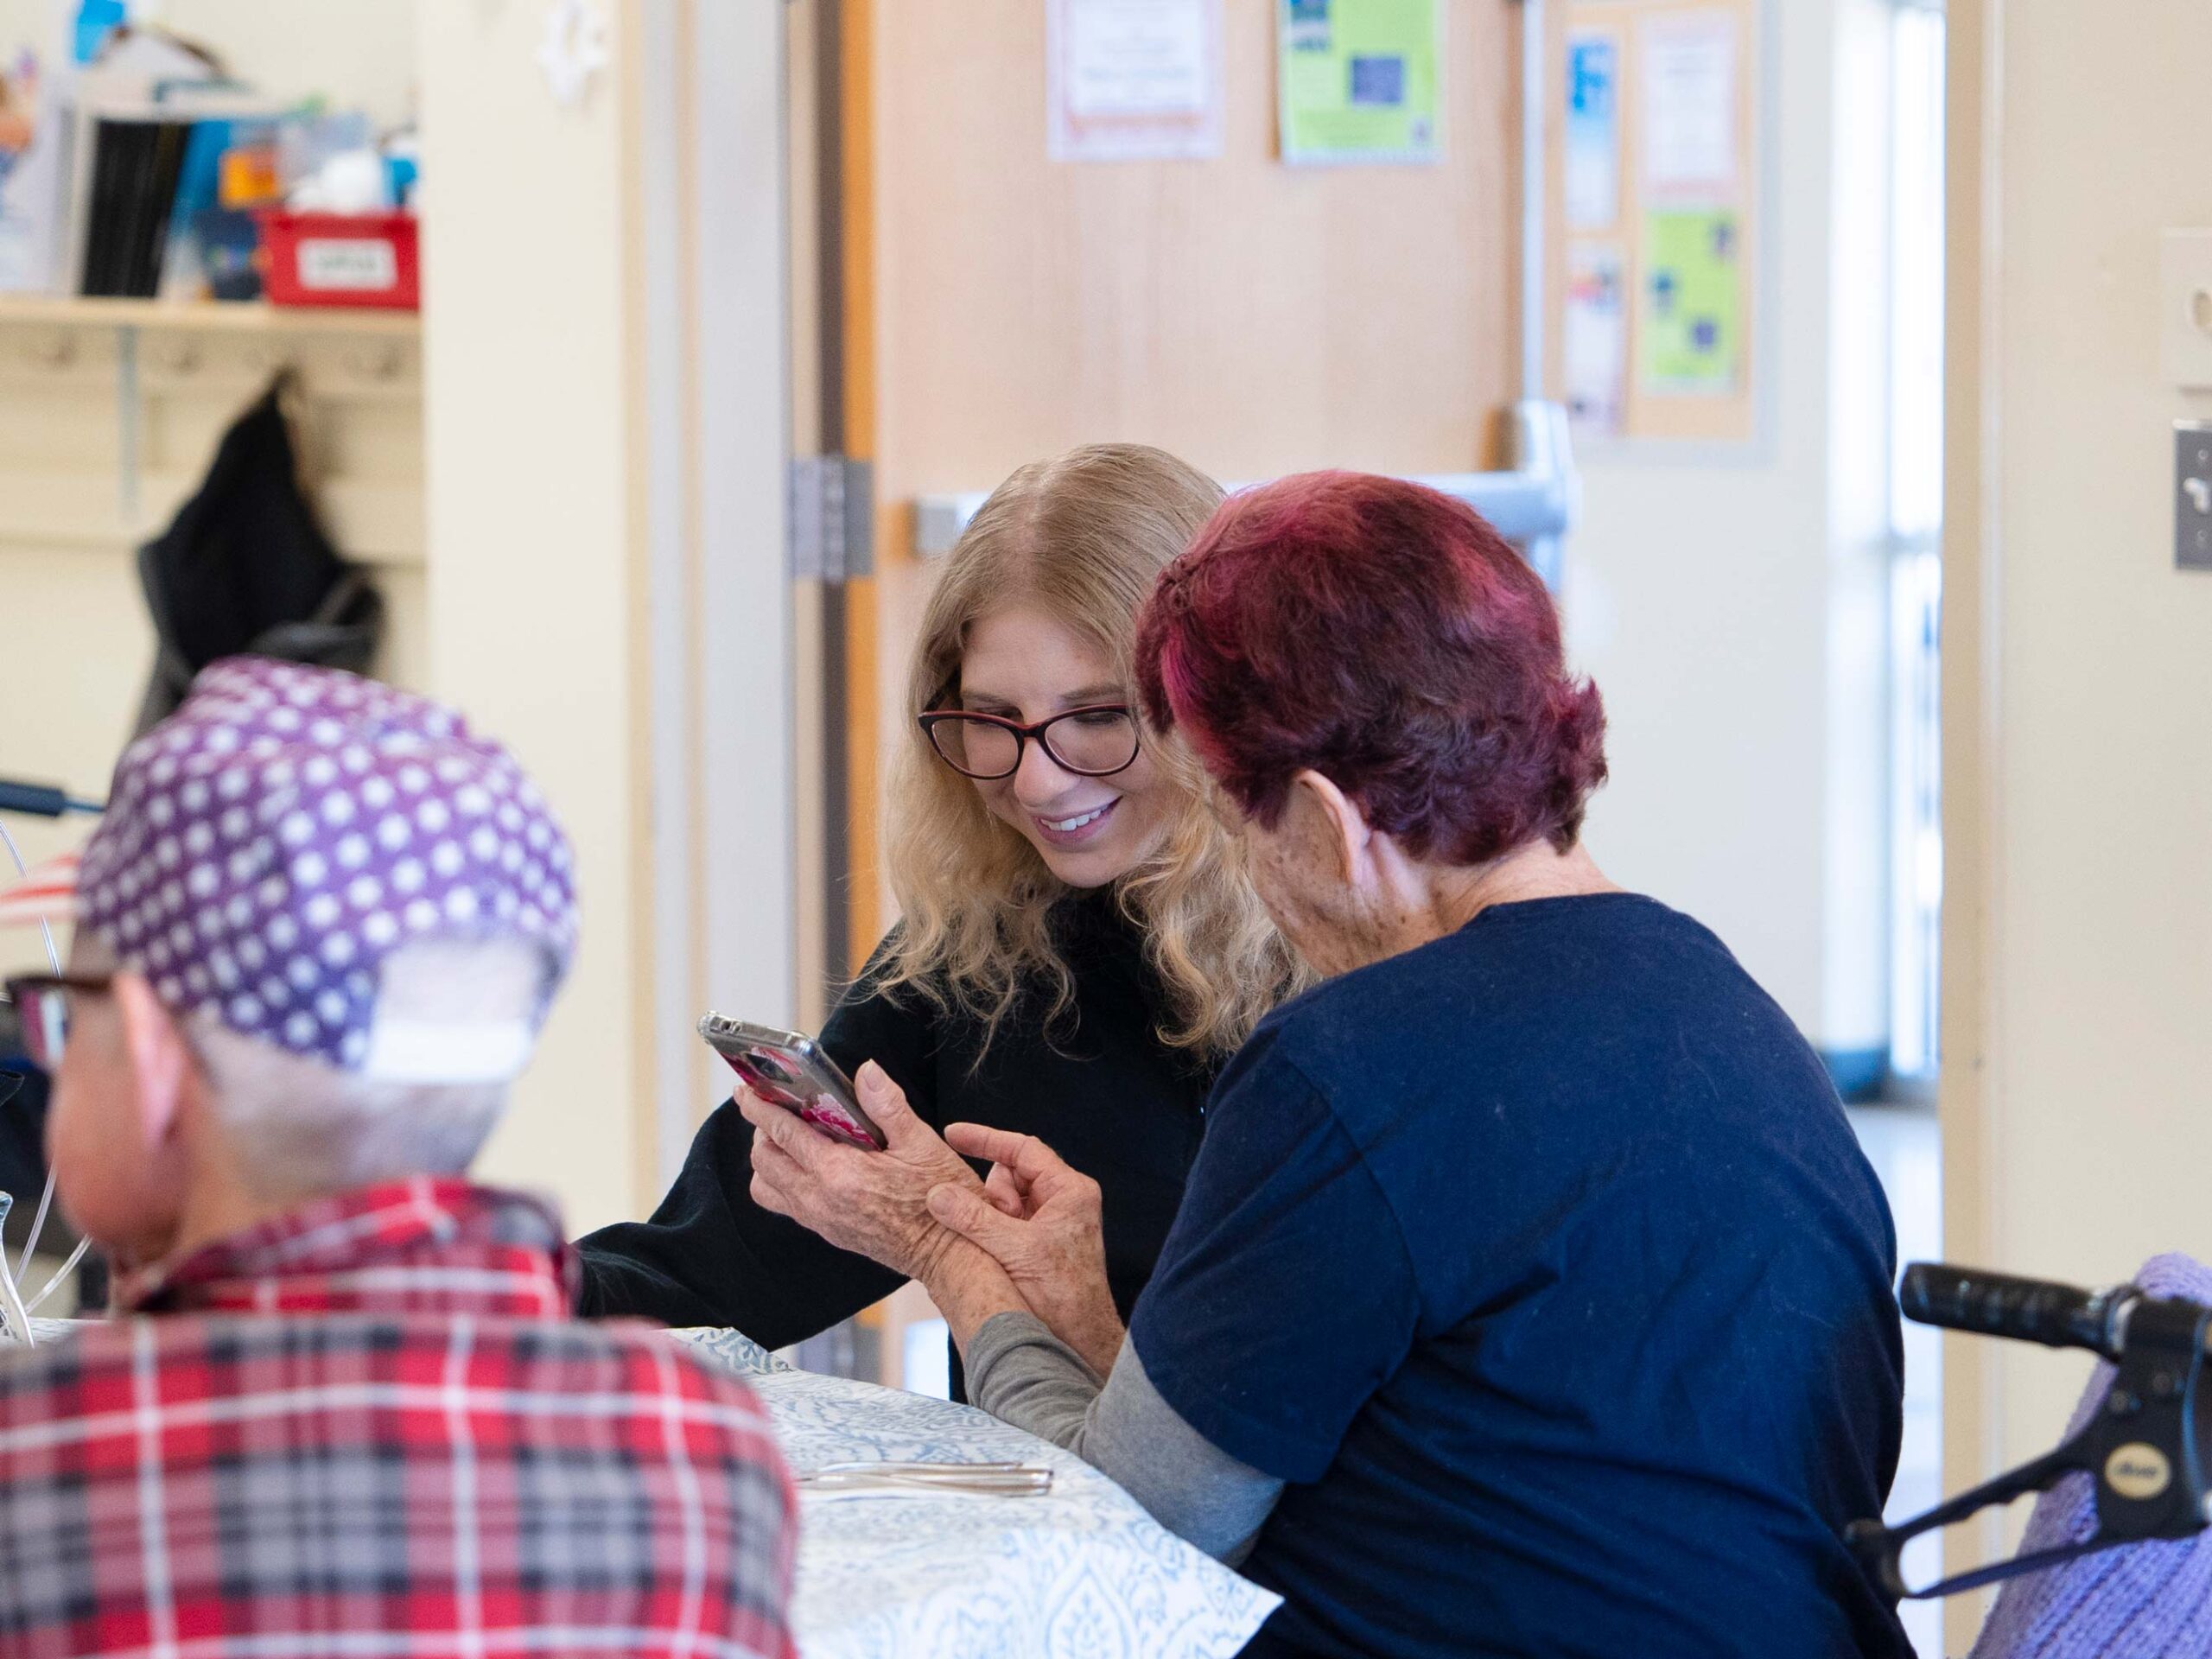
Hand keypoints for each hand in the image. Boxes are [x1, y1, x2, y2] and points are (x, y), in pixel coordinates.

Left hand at [740, 1060, 983, 1280]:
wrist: (949, 1254)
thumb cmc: (940, 1202)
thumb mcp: (922, 1144)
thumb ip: (887, 1105)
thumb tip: (866, 1071)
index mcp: (839, 1175)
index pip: (782, 1135)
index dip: (759, 1110)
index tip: (745, 1092)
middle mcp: (819, 1201)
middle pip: (764, 1162)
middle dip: (762, 1131)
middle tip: (777, 1109)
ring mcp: (820, 1220)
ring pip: (766, 1188)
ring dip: (769, 1161)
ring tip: (790, 1139)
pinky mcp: (826, 1232)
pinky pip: (785, 1205)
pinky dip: (782, 1181)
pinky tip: (809, 1165)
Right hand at [924, 1126, 1125, 1377]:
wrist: (1080, 1339)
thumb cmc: (1063, 1295)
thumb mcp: (1013, 1249)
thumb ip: (973, 1218)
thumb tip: (938, 1193)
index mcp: (1069, 1191)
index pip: (1023, 1148)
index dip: (986, 1139)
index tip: (954, 1134)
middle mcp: (1063, 1201)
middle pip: (1010, 1176)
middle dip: (992, 1197)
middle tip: (994, 1228)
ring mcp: (1052, 1222)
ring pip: (1004, 1202)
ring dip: (991, 1220)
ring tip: (1000, 1249)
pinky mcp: (1040, 1242)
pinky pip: (1006, 1224)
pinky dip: (993, 1233)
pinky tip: (993, 1253)